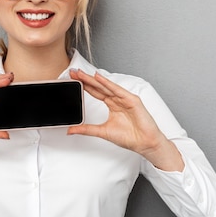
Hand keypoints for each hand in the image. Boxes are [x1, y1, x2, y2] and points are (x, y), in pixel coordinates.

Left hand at [68, 69, 183, 170]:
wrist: (144, 143)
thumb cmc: (129, 137)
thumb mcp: (102, 131)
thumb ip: (86, 129)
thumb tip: (71, 130)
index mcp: (112, 105)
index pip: (95, 92)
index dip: (84, 86)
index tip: (73, 80)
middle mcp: (117, 100)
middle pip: (98, 87)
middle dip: (86, 79)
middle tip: (73, 72)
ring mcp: (125, 99)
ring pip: (106, 86)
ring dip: (93, 79)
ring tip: (81, 73)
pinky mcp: (132, 100)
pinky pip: (117, 90)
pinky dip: (107, 84)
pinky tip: (98, 78)